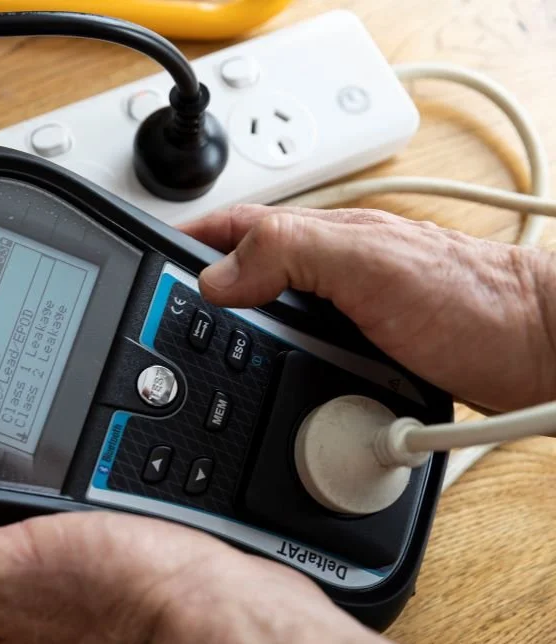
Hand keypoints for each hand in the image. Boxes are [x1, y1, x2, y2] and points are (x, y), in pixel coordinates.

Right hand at [186, 205, 555, 411]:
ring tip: (199, 371)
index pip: (229, 231)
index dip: (183, 245)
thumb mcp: (370, 263)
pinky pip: (292, 366)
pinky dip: (269, 381)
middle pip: (234, 286)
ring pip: (260, 332)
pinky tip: (263, 396)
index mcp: (315, 242)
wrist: (536, 352)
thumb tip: (215, 277)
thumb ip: (290, 253)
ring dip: (231, 351)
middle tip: (160, 336)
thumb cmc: (473, 300)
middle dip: (196, 307)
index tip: (142, 270)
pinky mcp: (353, 359)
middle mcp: (321, 276)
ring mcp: (337, 318)